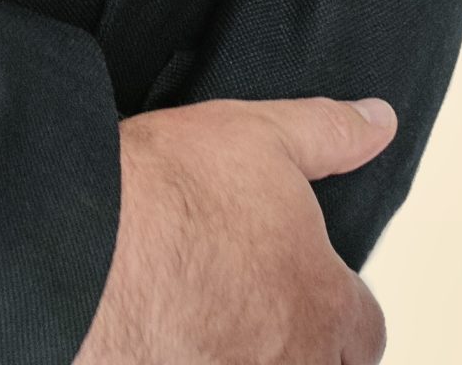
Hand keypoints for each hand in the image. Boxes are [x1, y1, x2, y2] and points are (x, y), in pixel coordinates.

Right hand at [69, 95, 396, 364]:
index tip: (310, 285)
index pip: (366, 332)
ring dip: (244, 350)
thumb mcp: (261, 134)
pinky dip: (191, 354)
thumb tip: (378, 121)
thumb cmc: (170, 192)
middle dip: (301, 344)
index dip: (341, 306)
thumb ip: (330, 133)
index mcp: (320, 303)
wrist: (83, 241)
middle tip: (251, 301)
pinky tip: (165, 328)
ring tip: (204, 313)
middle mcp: (289, 361)